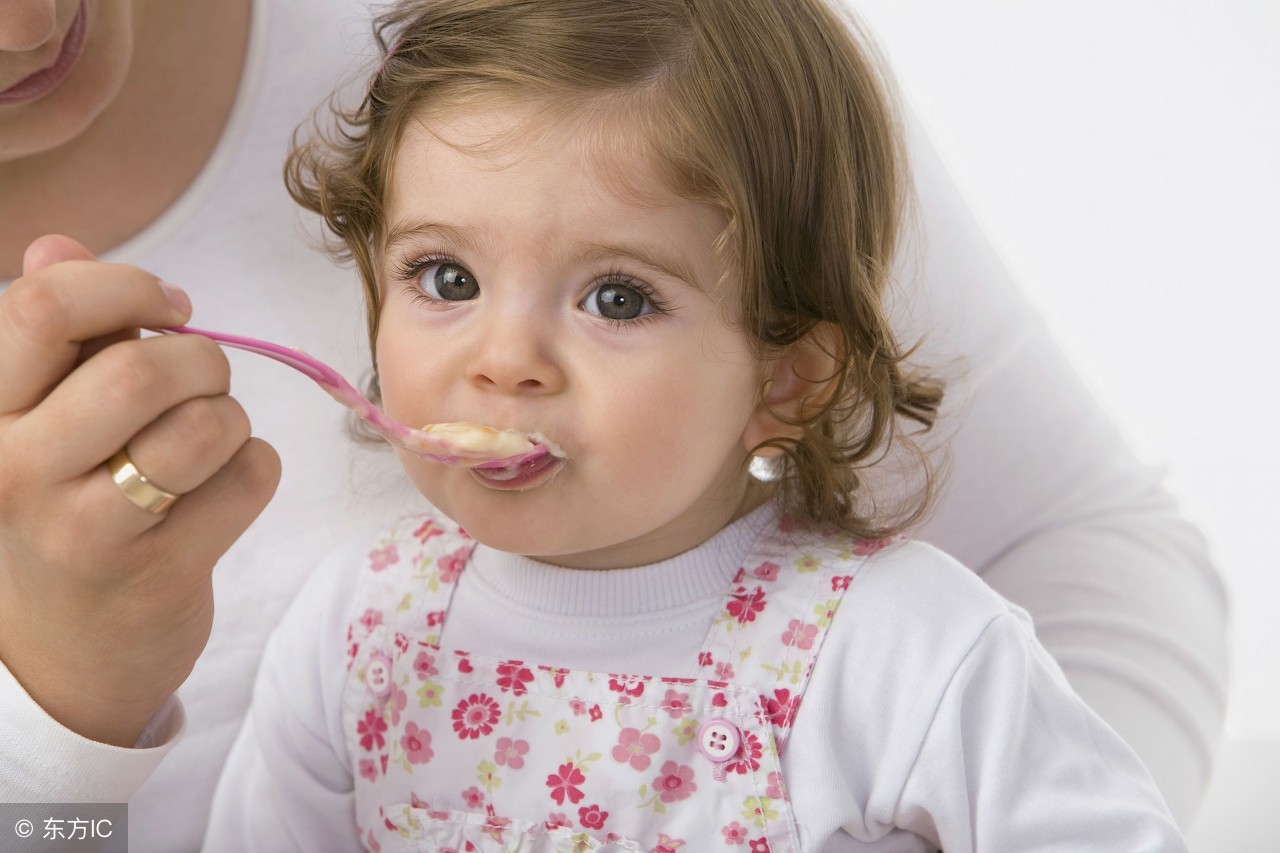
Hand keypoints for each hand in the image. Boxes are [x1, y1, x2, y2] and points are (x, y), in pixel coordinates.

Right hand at [0, 235, 280, 746]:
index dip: (128, 286)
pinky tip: (219, 495)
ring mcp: (86, 530)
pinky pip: (250, 478)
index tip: (169, 306)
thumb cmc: (64, 511)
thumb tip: (57, 245)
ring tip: (206, 444)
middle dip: (201, 361)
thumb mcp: (38, 422)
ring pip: (208, 424)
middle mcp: (18, 470)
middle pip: (145, 369)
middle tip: (201, 383)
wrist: (65, 656)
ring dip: (230, 420)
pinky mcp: (157, 574)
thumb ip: (54, 335)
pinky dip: (253, 471)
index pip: (46, 307)